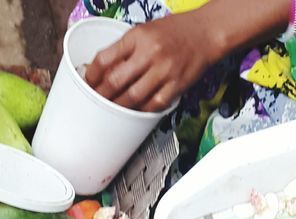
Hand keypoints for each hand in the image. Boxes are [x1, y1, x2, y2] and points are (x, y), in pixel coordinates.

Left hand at [84, 14, 217, 112]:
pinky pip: (152, 105)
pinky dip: (141, 110)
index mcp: (138, 36)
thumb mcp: (145, 30)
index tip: (89, 82)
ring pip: (132, 98)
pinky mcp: (176, 85)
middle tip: (96, 100)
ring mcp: (164, 70)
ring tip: (113, 108)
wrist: (206, 31)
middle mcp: (150, 52)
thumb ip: (125, 49)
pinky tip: (135, 110)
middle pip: (115, 82)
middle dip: (101, 96)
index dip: (92, 74)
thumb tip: (102, 72)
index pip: (105, 58)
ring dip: (118, 107)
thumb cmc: (174, 31)